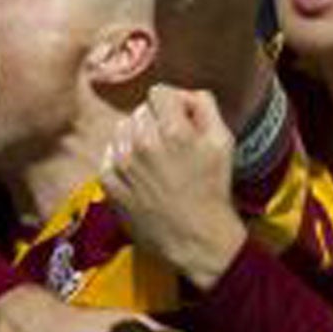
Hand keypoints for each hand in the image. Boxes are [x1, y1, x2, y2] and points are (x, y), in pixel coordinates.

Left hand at [101, 86, 245, 288]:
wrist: (196, 239)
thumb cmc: (213, 190)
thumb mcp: (223, 142)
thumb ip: (205, 105)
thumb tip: (184, 94)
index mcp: (173, 131)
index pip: (159, 92)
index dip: (172, 105)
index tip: (178, 121)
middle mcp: (143, 144)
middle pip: (140, 111)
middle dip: (155, 122)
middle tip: (170, 145)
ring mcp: (123, 165)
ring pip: (122, 129)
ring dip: (136, 138)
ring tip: (154, 160)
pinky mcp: (110, 184)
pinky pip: (109, 154)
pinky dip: (122, 159)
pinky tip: (140, 174)